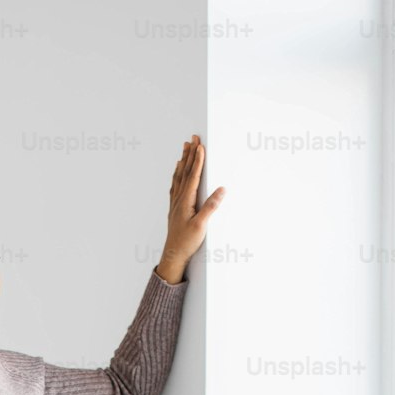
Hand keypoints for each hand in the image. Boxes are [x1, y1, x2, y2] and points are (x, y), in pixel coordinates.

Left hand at [155, 134, 224, 283]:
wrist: (172, 255)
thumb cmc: (186, 242)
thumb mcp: (201, 226)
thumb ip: (211, 207)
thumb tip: (221, 190)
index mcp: (185, 201)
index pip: (193, 176)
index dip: (197, 160)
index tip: (200, 146)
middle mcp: (178, 199)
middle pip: (185, 172)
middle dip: (189, 154)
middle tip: (192, 139)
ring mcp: (175, 203)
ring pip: (179, 177)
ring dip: (183, 162)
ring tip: (184, 149)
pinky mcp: (175, 209)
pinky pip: (175, 186)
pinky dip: (177, 175)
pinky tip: (177, 173)